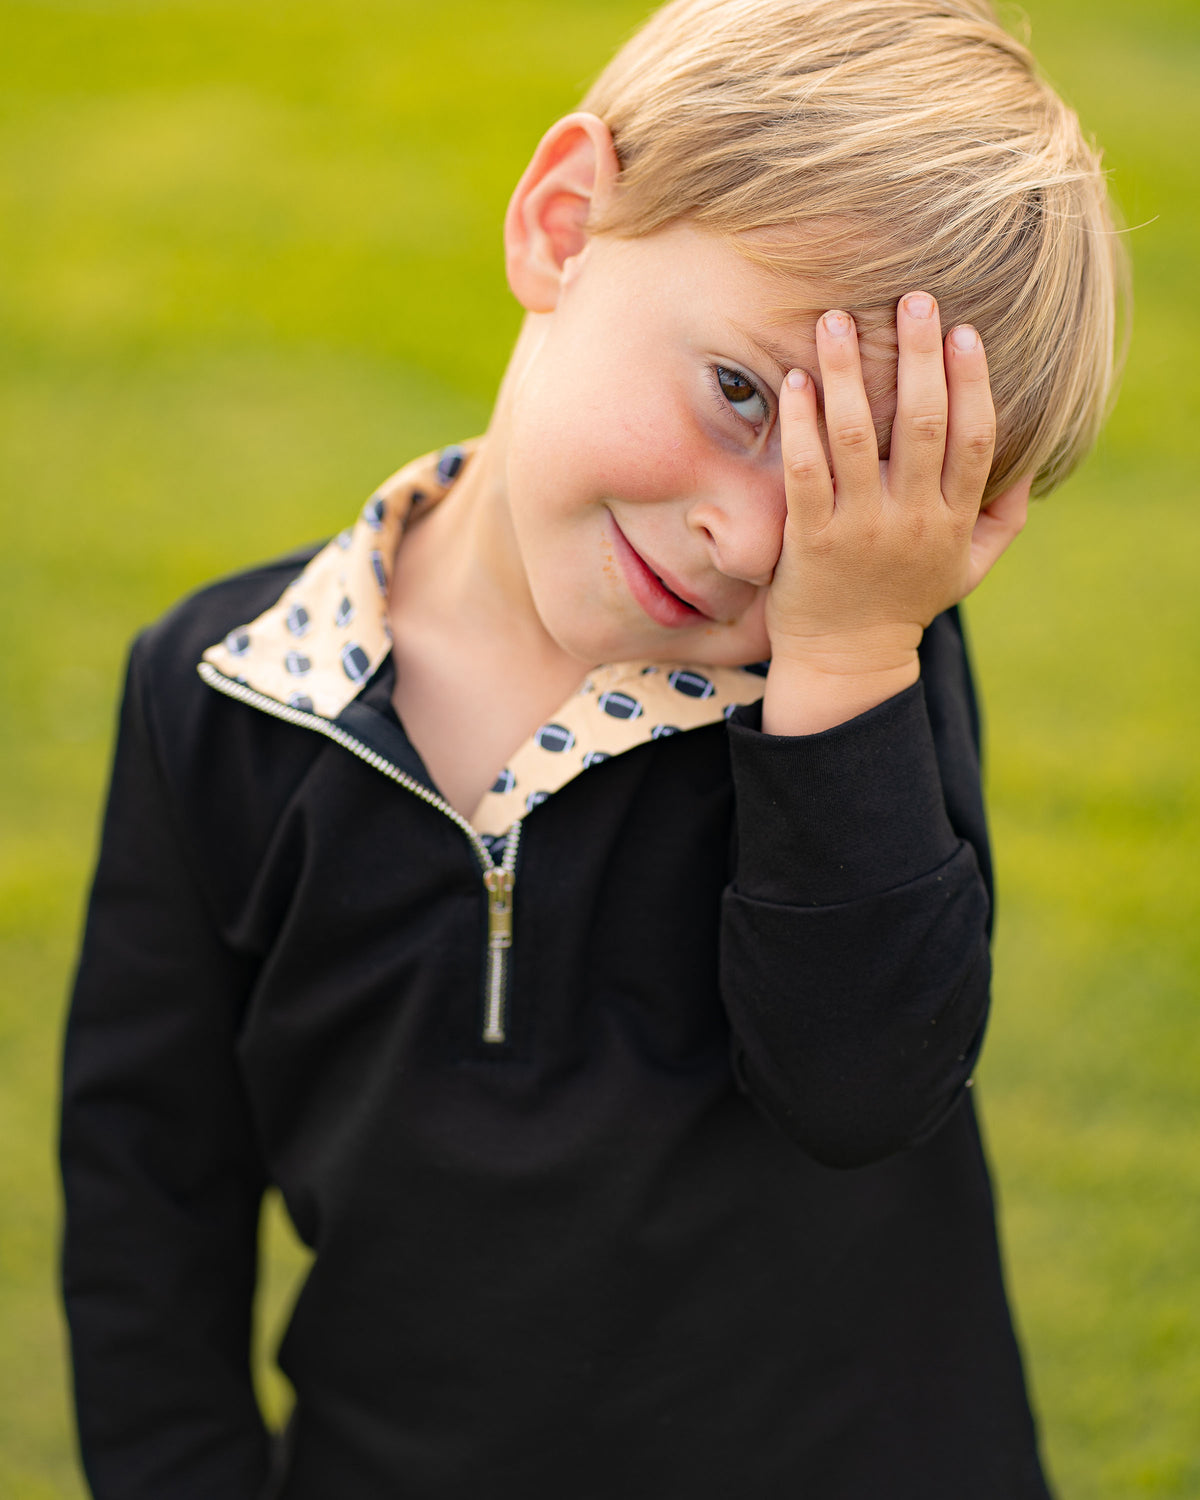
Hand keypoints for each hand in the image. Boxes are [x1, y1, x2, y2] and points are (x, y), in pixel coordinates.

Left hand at [761, 293, 1029, 734]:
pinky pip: (805, 471)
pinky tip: (796, 383)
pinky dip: (800, 424)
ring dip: (847, 374)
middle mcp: (911, 521)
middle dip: (919, 357)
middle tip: (912, 300)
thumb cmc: (906, 601)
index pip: (973, 439)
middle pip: (922, 425)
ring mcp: (858, 529)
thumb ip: (1002, 515)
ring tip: (836, 321)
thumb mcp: (969, 567)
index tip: (965, 331)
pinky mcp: (809, 539)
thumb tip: (1029, 460)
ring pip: (856, 439)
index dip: (973, 382)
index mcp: (954, 521)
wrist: (847, 660)